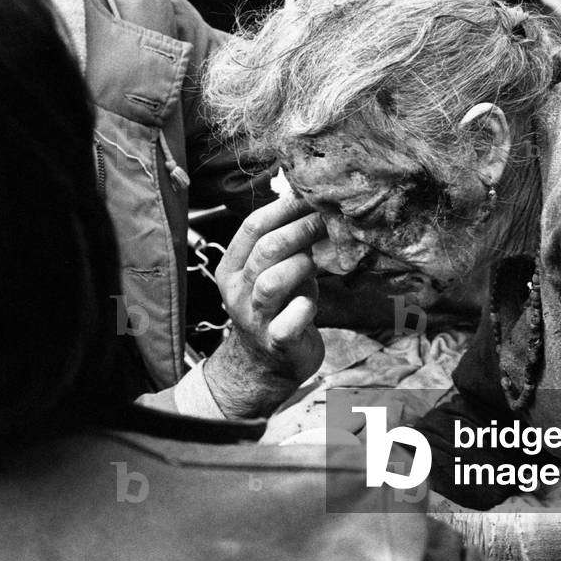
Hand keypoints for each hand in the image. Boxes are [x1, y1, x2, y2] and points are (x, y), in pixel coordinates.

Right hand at [204, 196, 326, 417]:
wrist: (265, 364)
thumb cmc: (276, 307)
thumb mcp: (273, 270)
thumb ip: (287, 243)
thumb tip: (313, 202)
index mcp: (232, 267)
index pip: (251, 227)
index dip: (284, 208)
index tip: (310, 195)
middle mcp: (238, 291)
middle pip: (265, 250)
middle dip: (301, 230)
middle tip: (328, 220)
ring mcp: (254, 318)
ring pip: (272, 282)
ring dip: (302, 265)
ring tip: (324, 259)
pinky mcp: (275, 342)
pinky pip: (288, 322)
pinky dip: (304, 308)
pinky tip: (311, 302)